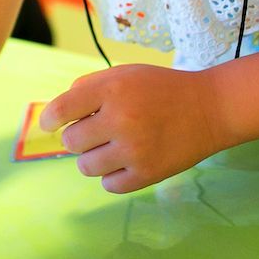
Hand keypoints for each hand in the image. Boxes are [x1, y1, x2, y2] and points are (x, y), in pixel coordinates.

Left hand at [39, 63, 229, 193]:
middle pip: (71, 142)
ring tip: (111, 147)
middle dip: (78, 136)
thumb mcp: (125, 73)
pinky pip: (109, 185)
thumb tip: (58, 112)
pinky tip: (124, 162)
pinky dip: (111, 176)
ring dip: (93, 158)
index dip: (49, 119)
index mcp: (112, 90)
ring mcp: (134, 150)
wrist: (209, 109)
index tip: (49, 124)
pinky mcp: (147, 174)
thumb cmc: (161, 88)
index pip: (62, 109)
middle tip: (97, 131)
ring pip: (86, 166)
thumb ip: (89, 86)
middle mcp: (121, 120)